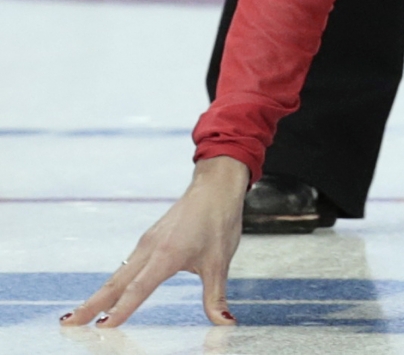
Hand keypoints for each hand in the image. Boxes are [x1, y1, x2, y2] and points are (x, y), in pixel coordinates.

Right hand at [60, 156, 248, 326]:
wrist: (215, 187)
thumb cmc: (218, 220)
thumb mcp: (220, 262)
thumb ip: (216, 296)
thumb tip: (225, 323)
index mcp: (167, 255)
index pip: (139, 289)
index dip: (121, 309)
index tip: (101, 327)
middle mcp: (150, 249)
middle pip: (116, 283)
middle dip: (92, 305)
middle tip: (68, 324)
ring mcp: (146, 243)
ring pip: (118, 274)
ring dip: (98, 295)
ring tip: (79, 315)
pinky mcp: (148, 240)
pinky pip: (126, 266)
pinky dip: (112, 283)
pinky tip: (107, 294)